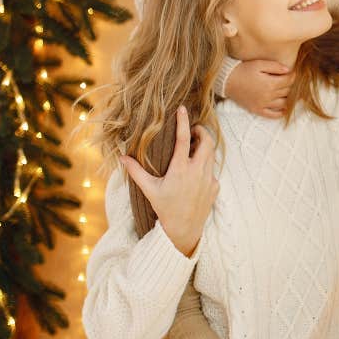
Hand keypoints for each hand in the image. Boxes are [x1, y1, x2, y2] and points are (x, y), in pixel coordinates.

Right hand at [119, 107, 217, 256]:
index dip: (183, 122)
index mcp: (181, 169)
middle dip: (201, 131)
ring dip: (204, 147)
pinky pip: (212, 170)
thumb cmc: (164, 208)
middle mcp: (198, 171)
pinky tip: (195, 172)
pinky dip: (205, 165)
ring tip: (193, 147)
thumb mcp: (149, 189)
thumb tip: (122, 157)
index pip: (184, 139)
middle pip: (206, 141)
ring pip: (211, 154)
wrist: (183, 229)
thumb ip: (136, 172)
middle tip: (192, 130)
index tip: (182, 109)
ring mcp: (209, 178)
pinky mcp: (216, 186)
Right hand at [225, 59, 290, 117]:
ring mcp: (263, 104)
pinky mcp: (257, 110)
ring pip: (283, 103)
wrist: (227, 81)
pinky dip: (280, 113)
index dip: (292, 76)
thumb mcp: (259, 64)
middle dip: (289, 85)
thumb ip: (275, 66)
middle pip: (286, 91)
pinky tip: (284, 109)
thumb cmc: (243, 70)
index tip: (292, 73)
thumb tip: (288, 70)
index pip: (288, 81)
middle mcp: (268, 96)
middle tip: (288, 81)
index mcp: (270, 84)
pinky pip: (272, 115)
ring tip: (285, 92)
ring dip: (286, 97)